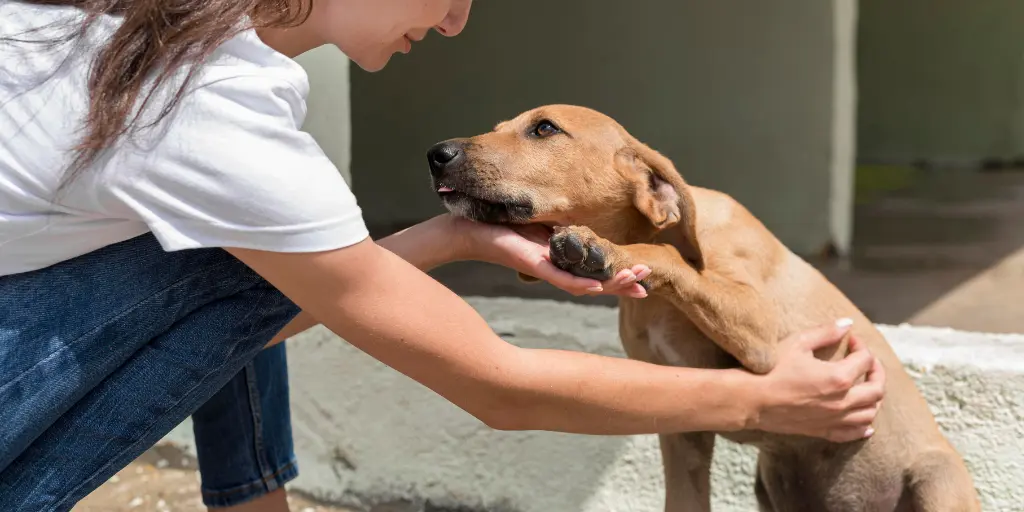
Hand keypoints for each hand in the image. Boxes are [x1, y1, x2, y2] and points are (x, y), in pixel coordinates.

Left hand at [447, 215, 650, 297]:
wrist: (464, 229)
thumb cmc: (496, 223)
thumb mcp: (537, 220)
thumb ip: (559, 223)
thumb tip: (580, 215)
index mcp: (559, 257)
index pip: (595, 270)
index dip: (619, 276)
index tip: (644, 278)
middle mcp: (555, 267)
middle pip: (595, 281)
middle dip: (623, 282)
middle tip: (648, 285)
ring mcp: (544, 267)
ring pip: (583, 283)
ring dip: (611, 284)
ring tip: (637, 282)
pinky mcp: (531, 263)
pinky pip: (559, 277)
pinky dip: (580, 283)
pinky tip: (598, 287)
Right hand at [748, 319, 885, 442]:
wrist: (751, 400)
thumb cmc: (771, 370)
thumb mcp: (797, 343)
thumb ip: (826, 332)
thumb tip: (847, 324)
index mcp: (839, 377)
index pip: (864, 360)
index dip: (861, 346)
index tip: (850, 339)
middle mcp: (842, 402)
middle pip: (876, 389)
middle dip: (876, 372)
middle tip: (867, 361)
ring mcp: (834, 419)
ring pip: (870, 413)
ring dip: (873, 398)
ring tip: (865, 387)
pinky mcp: (823, 431)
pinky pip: (853, 434)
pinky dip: (864, 427)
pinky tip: (865, 421)